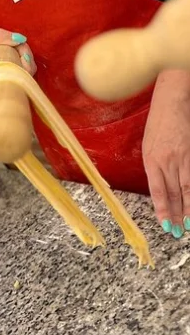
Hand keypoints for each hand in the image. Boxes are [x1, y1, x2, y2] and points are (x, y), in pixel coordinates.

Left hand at [142, 72, 189, 237]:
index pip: (157, 190)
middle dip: (176, 214)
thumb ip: (155, 167)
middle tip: (179, 232)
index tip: (166, 224)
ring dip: (188, 208)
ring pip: (186, 188)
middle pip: (172, 193)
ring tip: (189, 225)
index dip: (162, 208)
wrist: (171, 102)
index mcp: (151, 160)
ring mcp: (181, 157)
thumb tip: (162, 188)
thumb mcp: (149, 146)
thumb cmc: (158, 124)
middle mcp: (165, 160)